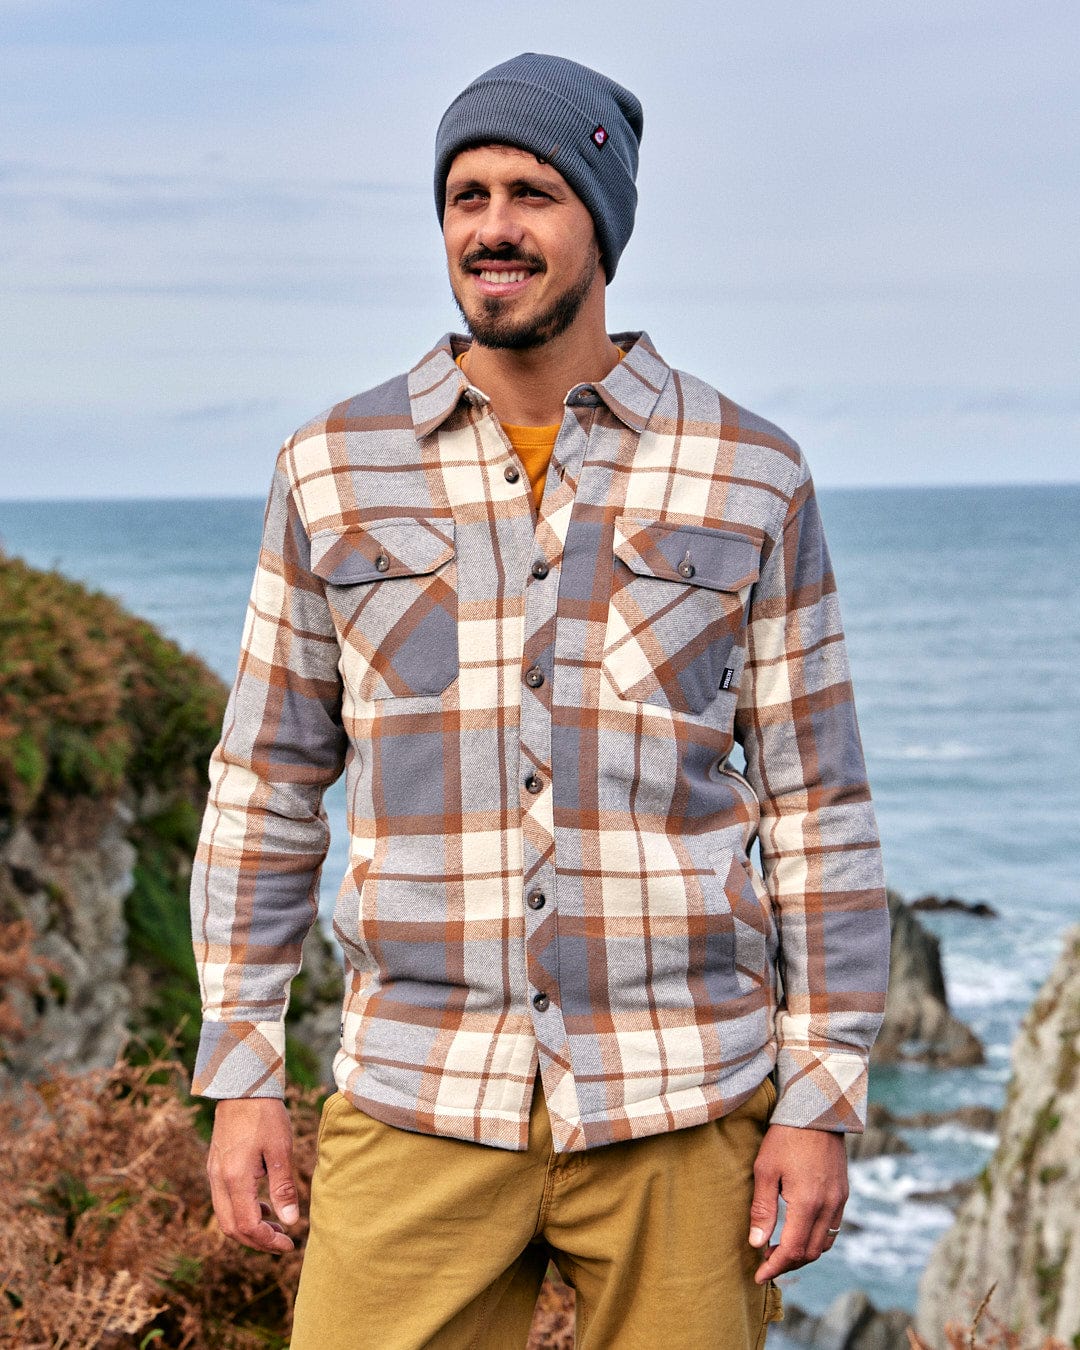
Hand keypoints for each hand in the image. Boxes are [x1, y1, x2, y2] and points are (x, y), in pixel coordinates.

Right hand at [207, 1098, 299, 1252]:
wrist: (242, 1086)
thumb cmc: (265, 1114)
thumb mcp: (280, 1150)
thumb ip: (283, 1187)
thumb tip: (291, 1222)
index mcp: (235, 1178)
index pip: (248, 1226)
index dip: (267, 1241)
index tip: (289, 1244)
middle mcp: (219, 1180)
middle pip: (232, 1228)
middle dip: (257, 1241)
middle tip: (283, 1242)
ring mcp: (214, 1174)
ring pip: (225, 1217)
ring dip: (249, 1228)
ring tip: (276, 1225)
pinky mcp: (215, 1166)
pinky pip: (224, 1201)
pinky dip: (242, 1211)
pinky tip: (262, 1204)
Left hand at [748, 1123, 847, 1283]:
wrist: (816, 1110)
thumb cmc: (785, 1137)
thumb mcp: (765, 1169)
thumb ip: (762, 1208)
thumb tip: (757, 1244)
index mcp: (807, 1203)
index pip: (792, 1250)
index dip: (774, 1267)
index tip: (759, 1276)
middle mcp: (828, 1207)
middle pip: (809, 1253)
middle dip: (787, 1264)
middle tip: (766, 1263)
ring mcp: (839, 1201)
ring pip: (823, 1244)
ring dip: (802, 1254)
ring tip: (779, 1251)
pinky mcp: (843, 1193)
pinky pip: (832, 1229)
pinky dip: (816, 1239)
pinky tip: (799, 1232)